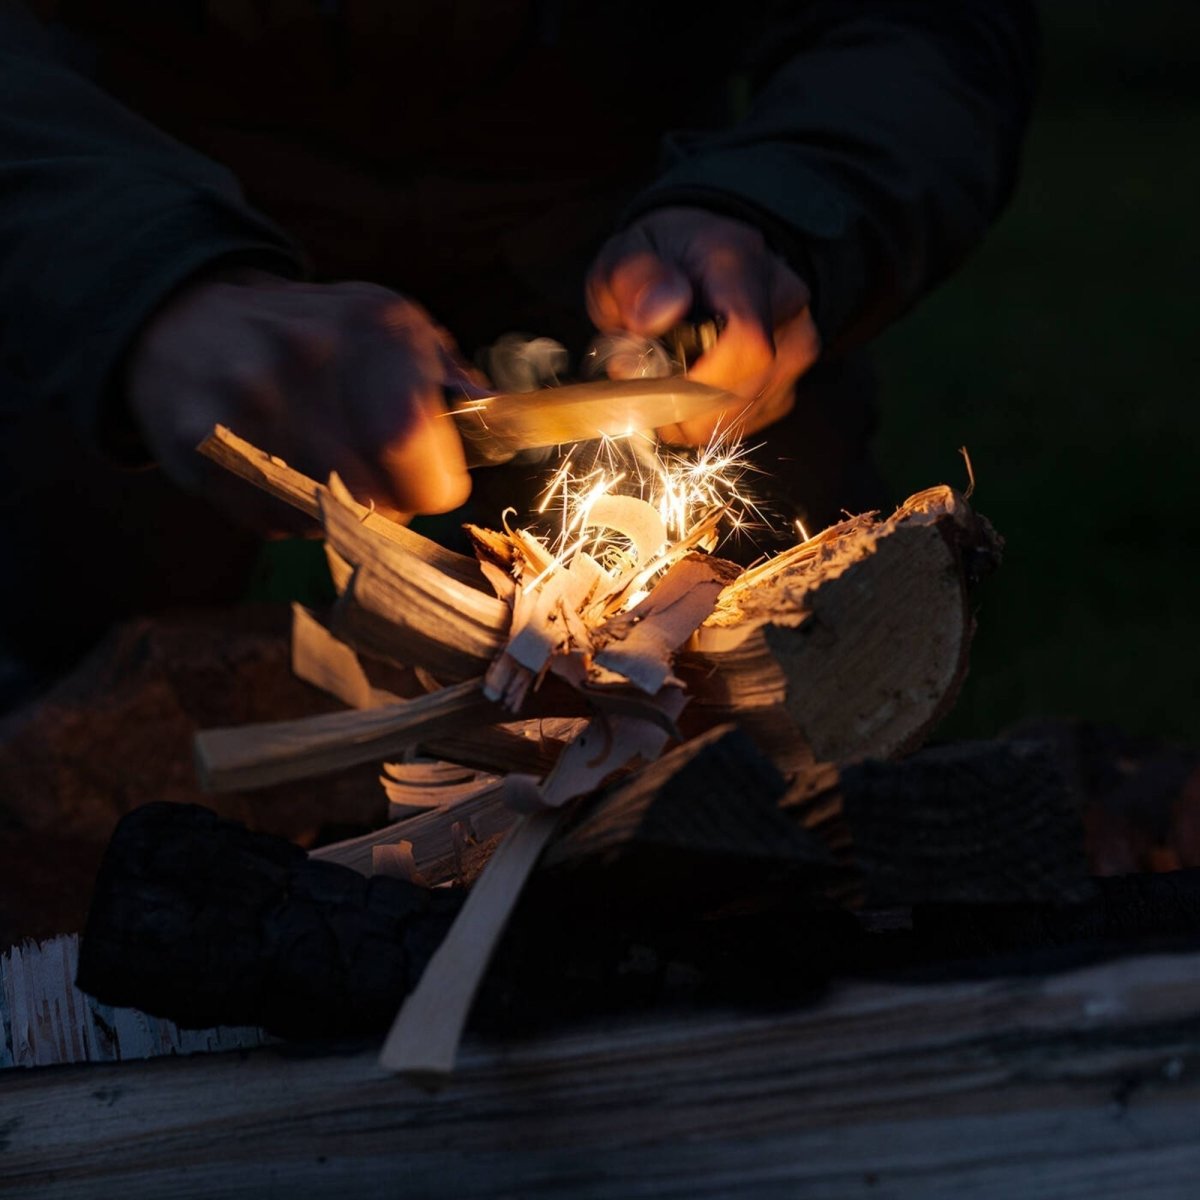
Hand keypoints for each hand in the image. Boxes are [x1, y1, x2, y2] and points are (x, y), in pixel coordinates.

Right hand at [125, 271, 472, 523]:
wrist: (190, 321)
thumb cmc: (319, 334)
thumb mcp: (392, 327)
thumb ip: (452, 380)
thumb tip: (500, 428)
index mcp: (370, 330)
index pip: (412, 445)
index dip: (434, 482)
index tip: (433, 478)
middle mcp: (302, 361)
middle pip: (376, 497)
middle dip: (393, 501)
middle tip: (382, 476)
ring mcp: (243, 406)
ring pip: (327, 518)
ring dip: (343, 511)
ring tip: (329, 466)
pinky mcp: (198, 448)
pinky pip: (274, 522)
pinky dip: (291, 514)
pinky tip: (284, 470)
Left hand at [586, 207, 819, 444]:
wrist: (701, 260)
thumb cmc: (660, 261)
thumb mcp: (625, 254)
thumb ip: (631, 280)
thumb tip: (656, 314)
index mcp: (743, 265)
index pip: (746, 342)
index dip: (697, 384)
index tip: (652, 388)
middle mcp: (784, 305)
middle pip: (743, 391)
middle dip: (680, 405)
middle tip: (643, 384)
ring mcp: (795, 346)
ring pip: (740, 416)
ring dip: (689, 417)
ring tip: (664, 381)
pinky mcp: (788, 382)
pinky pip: (743, 426)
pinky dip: (705, 421)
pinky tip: (689, 390)